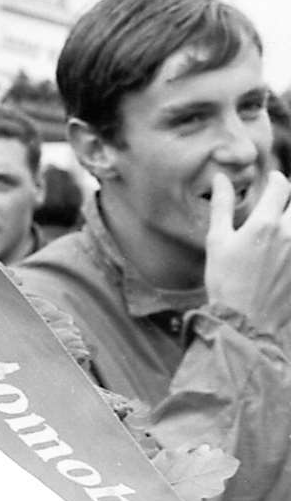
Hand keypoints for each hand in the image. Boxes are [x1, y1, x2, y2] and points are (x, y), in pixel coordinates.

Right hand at [204, 171, 290, 338]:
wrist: (247, 321)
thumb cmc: (226, 281)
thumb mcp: (217, 242)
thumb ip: (221, 206)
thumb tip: (221, 178)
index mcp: (265, 224)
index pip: (281, 187)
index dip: (277, 179)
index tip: (272, 180)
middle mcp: (289, 233)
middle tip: (282, 200)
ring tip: (283, 222)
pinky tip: (285, 246)